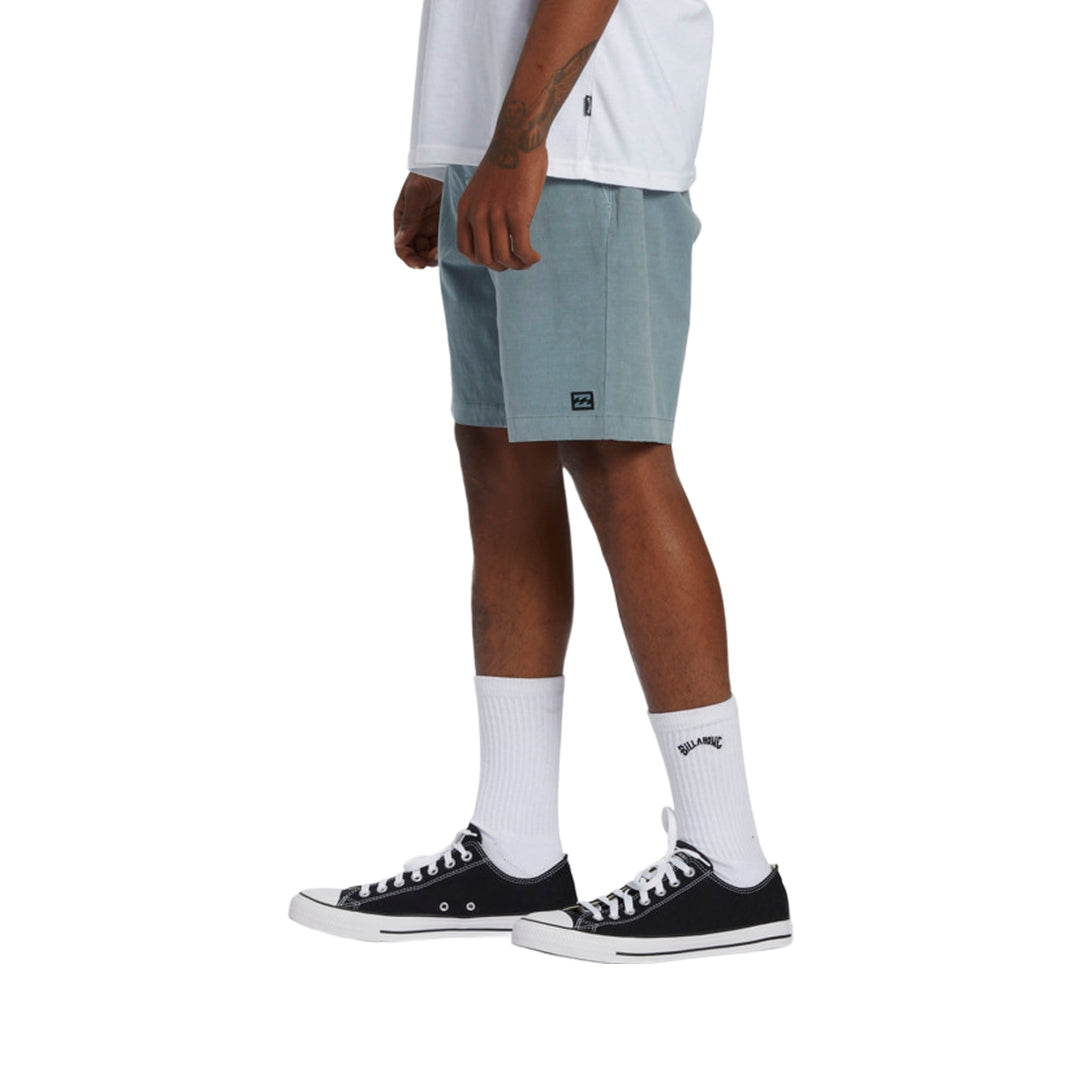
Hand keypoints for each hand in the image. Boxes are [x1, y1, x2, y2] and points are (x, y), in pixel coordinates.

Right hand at [393, 172, 442, 268]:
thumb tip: (400, 242)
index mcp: (402, 219)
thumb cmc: (426, 173)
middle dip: (423, 259)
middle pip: (415, 252)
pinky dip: (443, 249)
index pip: (401, 246)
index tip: (419, 264)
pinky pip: (441, 243)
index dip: (408, 258)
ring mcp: (429, 227)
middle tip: (434, 257)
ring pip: (428, 251)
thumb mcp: (416, 194)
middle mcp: (414, 226)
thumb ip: (409, 219)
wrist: (446, 161)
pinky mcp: (443, 226)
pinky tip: (448, 248)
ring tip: (441, 252)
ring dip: (433, 256)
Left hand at [456, 147, 545, 271]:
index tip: (496, 257)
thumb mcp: (482, 190)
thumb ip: (483, 212)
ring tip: (527, 260)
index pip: (465, 249)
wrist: (518, 140)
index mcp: (466, 209)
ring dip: (518, 265)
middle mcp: (477, 214)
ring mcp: (496, 214)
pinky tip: (536, 256)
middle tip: (515, 262)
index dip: (481, 260)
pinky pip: (521, 248)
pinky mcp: (517, 213)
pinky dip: (529, 258)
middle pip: (484, 258)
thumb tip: (497, 236)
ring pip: (503, 257)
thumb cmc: (505, 162)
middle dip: (501, 266)